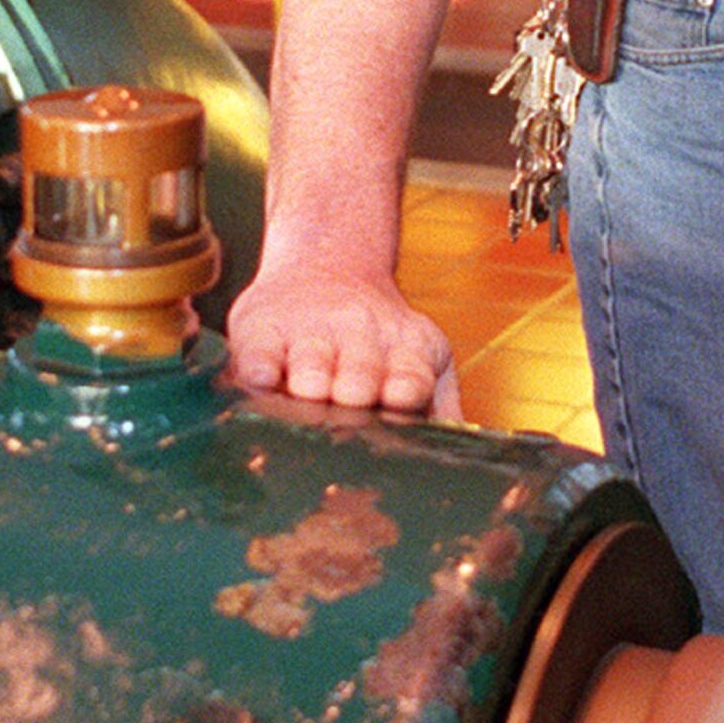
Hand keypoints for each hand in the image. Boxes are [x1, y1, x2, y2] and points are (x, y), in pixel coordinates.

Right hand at [226, 266, 459, 418]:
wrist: (324, 267)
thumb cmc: (376, 339)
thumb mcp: (419, 357)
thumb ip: (440, 405)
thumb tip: (468, 455)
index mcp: (404, 353)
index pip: (410, 376)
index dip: (405, 388)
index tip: (401, 399)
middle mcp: (357, 339)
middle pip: (359, 372)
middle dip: (357, 389)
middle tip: (351, 402)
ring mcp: (307, 333)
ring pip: (310, 360)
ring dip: (311, 377)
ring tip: (309, 391)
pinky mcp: (260, 329)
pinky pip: (256, 352)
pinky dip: (255, 368)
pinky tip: (257, 379)